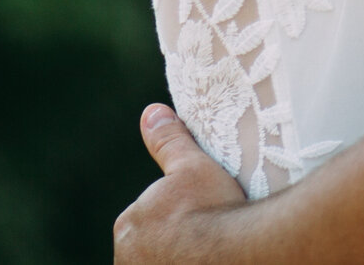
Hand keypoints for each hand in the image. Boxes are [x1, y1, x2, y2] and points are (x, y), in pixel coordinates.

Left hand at [113, 105, 246, 264]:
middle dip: (174, 242)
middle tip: (206, 238)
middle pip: (152, 247)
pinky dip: (189, 263)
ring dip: (177, 257)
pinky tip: (208, 260)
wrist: (237, 254)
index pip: (149, 220)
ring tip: (209, 252)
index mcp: (128, 225)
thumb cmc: (214, 208)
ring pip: (161, 261)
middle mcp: (126, 259)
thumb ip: (169, 141)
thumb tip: (151, 113)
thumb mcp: (192, 166)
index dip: (177, 217)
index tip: (201, 218)